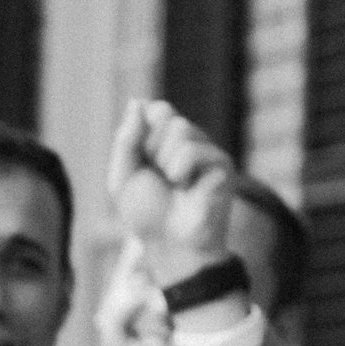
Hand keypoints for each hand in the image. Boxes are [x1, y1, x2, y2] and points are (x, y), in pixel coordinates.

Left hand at [108, 97, 235, 283]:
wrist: (169, 244)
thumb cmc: (146, 214)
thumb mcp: (122, 176)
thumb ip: (126, 139)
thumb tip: (138, 102)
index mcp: (164, 141)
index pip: (155, 109)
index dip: (142, 130)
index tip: (141, 159)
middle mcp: (188, 141)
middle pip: (165, 114)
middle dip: (151, 148)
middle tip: (159, 177)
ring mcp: (207, 150)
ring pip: (181, 128)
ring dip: (166, 161)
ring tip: (174, 185)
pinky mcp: (222, 163)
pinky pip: (193, 150)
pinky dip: (181, 170)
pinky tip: (187, 188)